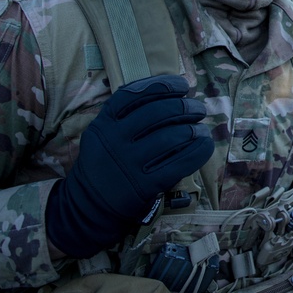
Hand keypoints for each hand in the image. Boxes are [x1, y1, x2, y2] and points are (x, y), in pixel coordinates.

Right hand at [46, 75, 213, 257]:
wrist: (87, 207)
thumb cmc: (105, 164)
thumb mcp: (103, 134)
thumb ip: (127, 116)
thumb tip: (173, 94)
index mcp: (103, 124)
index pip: (133, 95)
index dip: (162, 85)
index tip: (182, 85)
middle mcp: (114, 141)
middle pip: (158, 113)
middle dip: (185, 106)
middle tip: (198, 108)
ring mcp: (128, 164)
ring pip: (171, 137)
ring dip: (194, 128)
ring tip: (201, 129)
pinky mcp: (144, 186)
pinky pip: (179, 163)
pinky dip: (198, 150)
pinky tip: (205, 144)